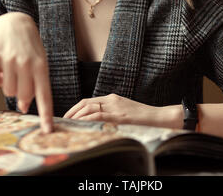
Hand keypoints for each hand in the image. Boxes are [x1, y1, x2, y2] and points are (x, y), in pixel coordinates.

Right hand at [0, 12, 52, 132]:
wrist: (15, 22)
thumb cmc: (29, 46)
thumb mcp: (38, 62)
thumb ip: (35, 84)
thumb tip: (24, 106)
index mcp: (41, 65)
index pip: (45, 94)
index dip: (46, 114)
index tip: (47, 130)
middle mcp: (26, 63)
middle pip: (23, 96)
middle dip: (22, 95)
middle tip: (21, 80)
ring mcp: (9, 59)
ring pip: (7, 91)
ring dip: (9, 85)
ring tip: (12, 70)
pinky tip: (2, 66)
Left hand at [63, 93, 181, 127]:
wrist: (159, 117)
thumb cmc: (143, 117)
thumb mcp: (124, 111)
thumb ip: (111, 112)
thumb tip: (96, 122)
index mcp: (112, 98)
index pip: (88, 101)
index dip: (75, 108)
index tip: (67, 116)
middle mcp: (112, 100)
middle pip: (86, 103)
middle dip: (72, 112)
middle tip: (63, 122)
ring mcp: (115, 107)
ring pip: (90, 108)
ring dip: (76, 116)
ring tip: (69, 124)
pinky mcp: (119, 116)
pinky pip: (99, 115)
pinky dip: (87, 119)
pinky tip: (80, 124)